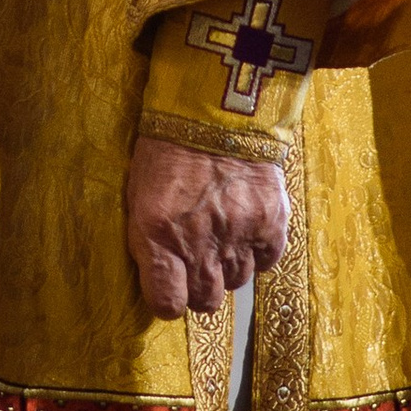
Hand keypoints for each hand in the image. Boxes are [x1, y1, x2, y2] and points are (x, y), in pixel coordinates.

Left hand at [125, 134, 288, 316]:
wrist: (215, 108)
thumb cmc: (166, 147)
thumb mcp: (140, 192)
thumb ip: (150, 240)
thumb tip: (161, 278)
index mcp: (157, 234)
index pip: (166, 303)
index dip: (168, 299)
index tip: (169, 288)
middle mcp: (199, 244)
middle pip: (205, 301)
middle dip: (199, 286)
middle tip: (196, 262)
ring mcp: (238, 236)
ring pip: (237, 281)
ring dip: (228, 265)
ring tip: (222, 233)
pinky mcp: (271, 224)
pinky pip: (266, 260)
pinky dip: (257, 250)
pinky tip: (246, 227)